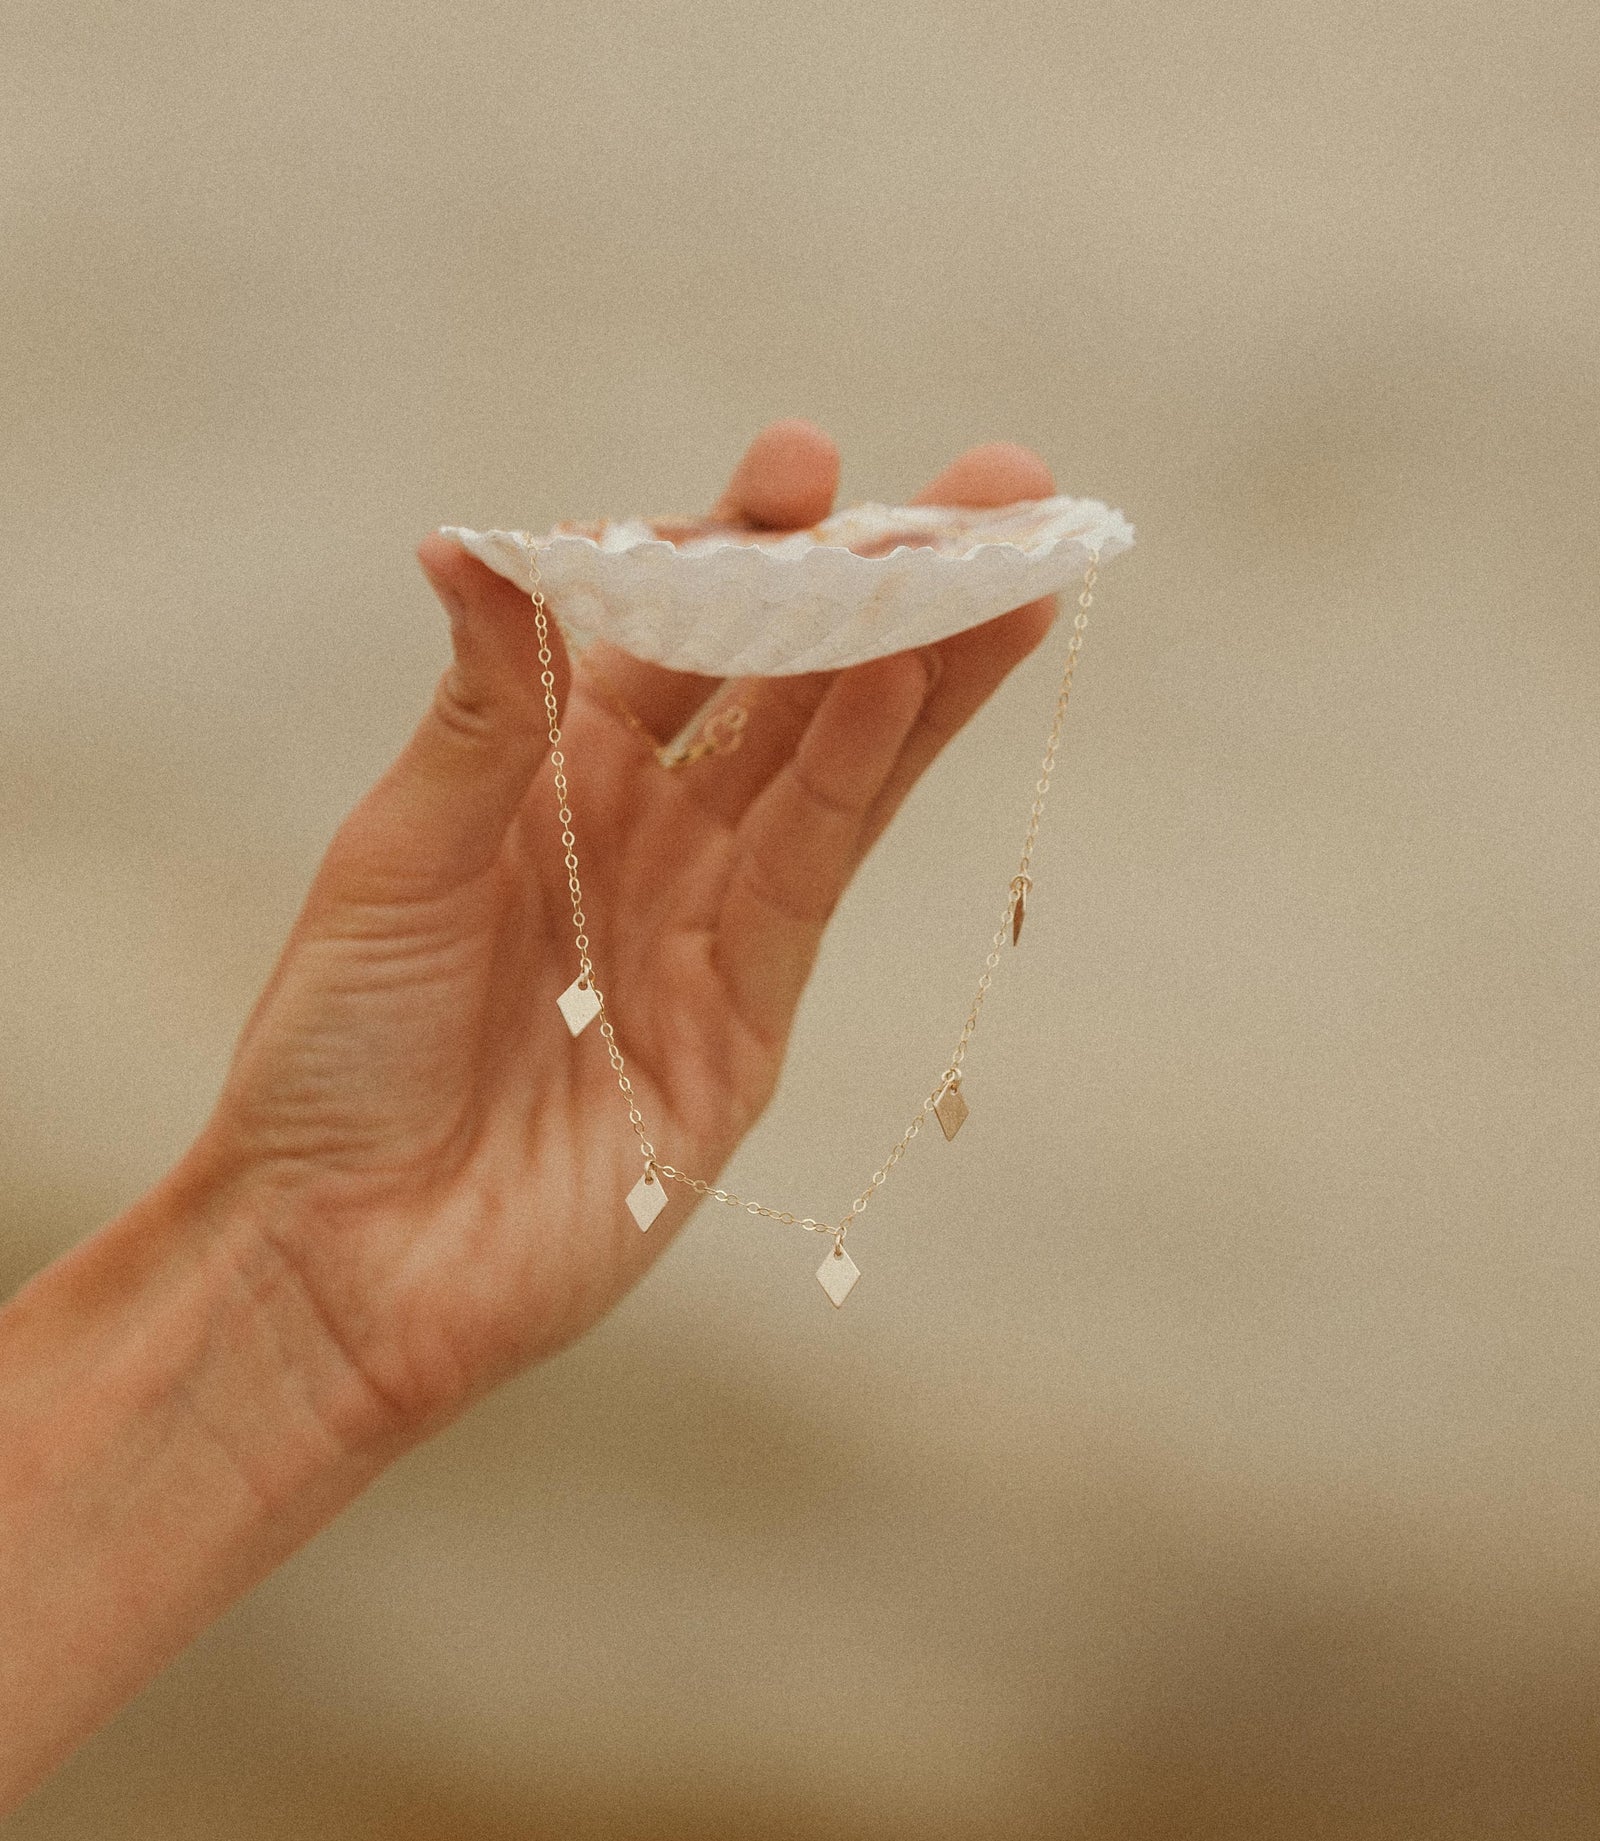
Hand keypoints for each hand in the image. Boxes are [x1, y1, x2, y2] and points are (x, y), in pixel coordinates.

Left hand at [189, 421, 1059, 1445]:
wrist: (343, 1253)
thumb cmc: (337, 1048)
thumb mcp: (396, 855)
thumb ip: (481, 712)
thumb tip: (476, 545)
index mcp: (550, 768)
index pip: (669, 628)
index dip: (741, 547)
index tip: (806, 463)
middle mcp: (646, 830)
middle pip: (787, 683)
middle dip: (883, 587)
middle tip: (995, 485)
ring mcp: (705, 922)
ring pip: (833, 769)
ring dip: (921, 668)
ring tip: (1010, 566)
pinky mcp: (748, 1018)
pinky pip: (809, 877)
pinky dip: (862, 780)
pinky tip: (910, 686)